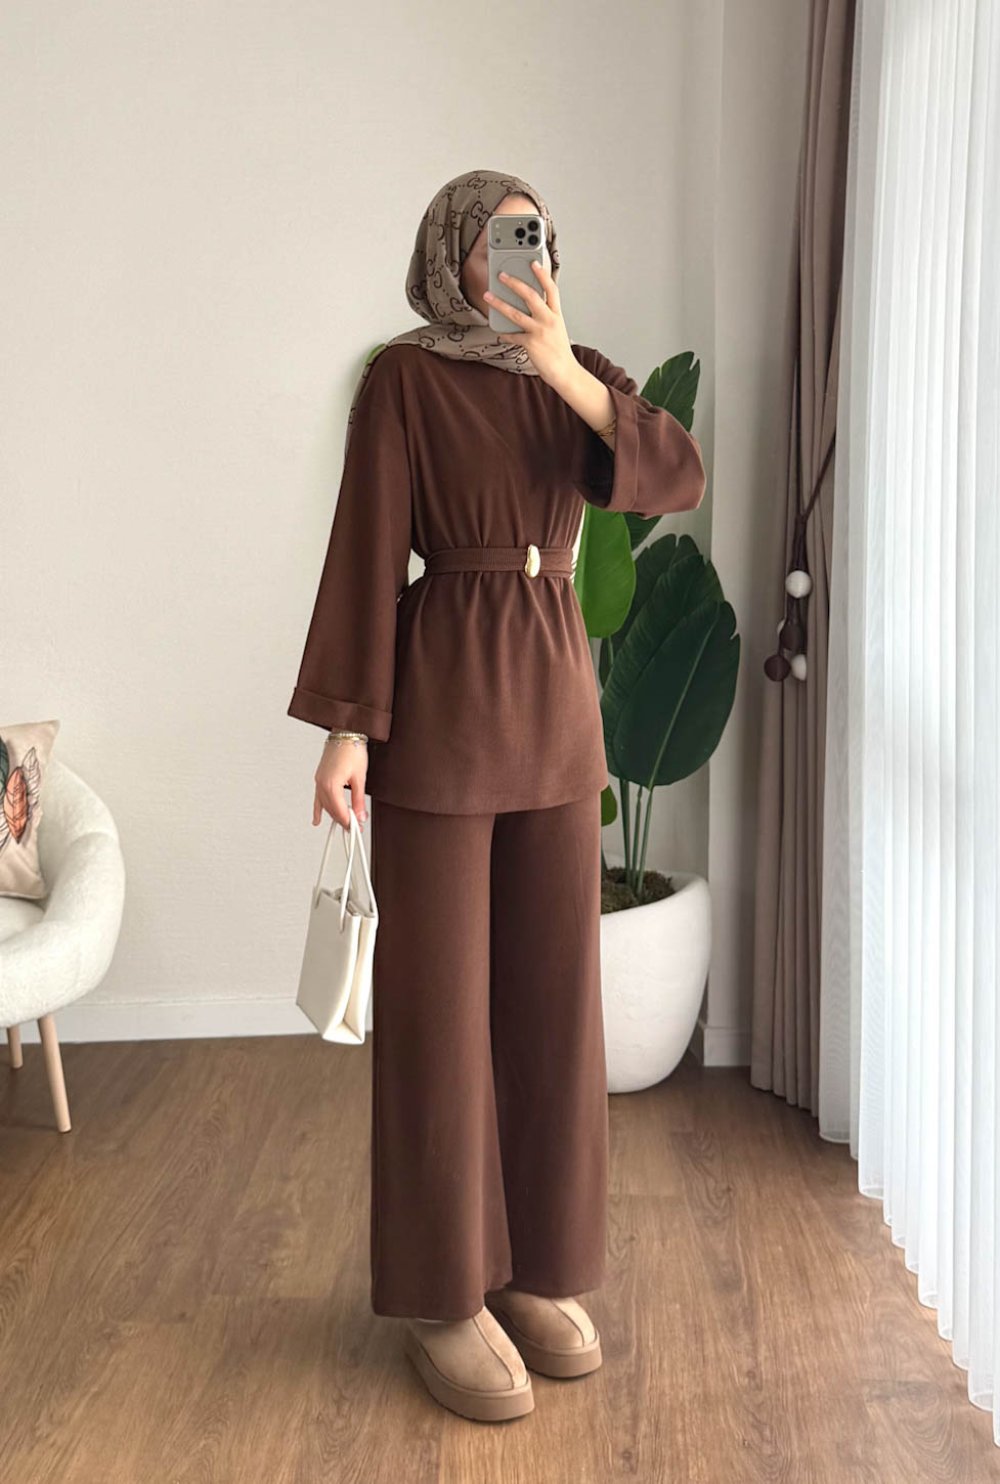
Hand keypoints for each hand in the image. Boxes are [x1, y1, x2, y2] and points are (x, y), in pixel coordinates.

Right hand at [313, 738, 367, 829]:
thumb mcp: (360, 777)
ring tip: (346, 822)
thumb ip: (358, 799)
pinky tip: (317, 819)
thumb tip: (360, 815)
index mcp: (331, 785)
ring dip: (334, 815)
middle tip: (355, 827)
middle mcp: (322, 784)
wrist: (345, 733)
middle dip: (343, 820)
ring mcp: (319, 781)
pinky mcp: (320, 778)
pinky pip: (318, 798)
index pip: (339, 811)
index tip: (356, 828)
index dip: (348, 822)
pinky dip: (318, 809)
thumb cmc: (352, 750)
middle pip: (331, 810)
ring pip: (325, 805)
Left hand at [483, 259, 576, 389]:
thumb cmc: (559, 351)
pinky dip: (504, 333)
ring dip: (500, 303)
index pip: (551, 289)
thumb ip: (546, 315)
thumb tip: (528, 306)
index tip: (533, 262)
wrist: (564, 372)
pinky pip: (513, 335)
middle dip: (514, 283)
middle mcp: (549, 320)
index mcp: (556, 314)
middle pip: (531, 295)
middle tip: (502, 275)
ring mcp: (540, 331)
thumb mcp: (557, 328)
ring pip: (516, 313)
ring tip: (488, 296)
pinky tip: (499, 331)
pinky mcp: (531, 344)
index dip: (542, 274)